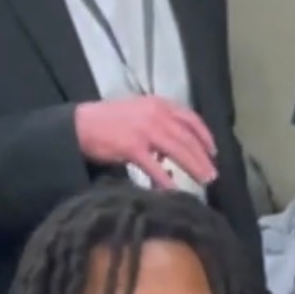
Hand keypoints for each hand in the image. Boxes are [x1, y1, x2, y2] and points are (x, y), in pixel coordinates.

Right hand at [74, 97, 216, 189]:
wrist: (80, 124)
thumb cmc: (108, 121)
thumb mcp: (138, 113)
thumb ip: (159, 125)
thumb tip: (173, 152)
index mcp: (158, 104)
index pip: (190, 118)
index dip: (205, 136)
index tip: (214, 151)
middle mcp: (156, 114)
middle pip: (188, 138)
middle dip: (203, 158)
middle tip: (213, 175)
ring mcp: (145, 130)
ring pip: (178, 150)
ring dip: (193, 167)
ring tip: (203, 181)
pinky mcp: (132, 147)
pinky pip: (155, 167)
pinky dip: (166, 179)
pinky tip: (174, 190)